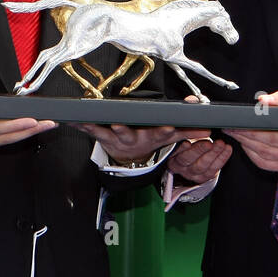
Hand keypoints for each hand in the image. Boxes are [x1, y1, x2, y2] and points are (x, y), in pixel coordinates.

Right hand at [0, 96, 54, 164]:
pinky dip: (19, 136)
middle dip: (30, 129)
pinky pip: (4, 142)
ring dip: (28, 133)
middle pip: (8, 136)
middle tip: (49, 122)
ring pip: (9, 140)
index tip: (29, 120)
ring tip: (46, 125)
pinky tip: (29, 131)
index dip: (12, 125)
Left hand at [75, 123, 209, 165]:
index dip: (164, 131)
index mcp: (150, 136)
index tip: (169, 128)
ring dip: (97, 127)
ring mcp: (116, 137)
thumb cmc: (149, 138)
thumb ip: (187, 129)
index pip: (160, 134)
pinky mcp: (102, 135)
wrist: (131, 157)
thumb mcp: (169, 137)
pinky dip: (78, 124)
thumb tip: (208, 125)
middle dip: (124, 129)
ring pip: (107, 132)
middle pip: (129, 133)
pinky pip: (89, 129)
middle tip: (120, 125)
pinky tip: (69, 119)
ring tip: (90, 120)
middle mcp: (133, 138)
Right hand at [167, 136, 231, 182]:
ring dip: (213, 154)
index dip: (181, 148)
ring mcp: (191, 173)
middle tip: (208, 143)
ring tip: (220, 144)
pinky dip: (221, 158)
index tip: (187, 143)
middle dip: (199, 150)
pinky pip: (213, 169)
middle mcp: (179, 166)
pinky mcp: (202, 177)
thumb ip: (184, 131)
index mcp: (171, 156)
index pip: (175, 152)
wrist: (193, 155)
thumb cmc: (188, 141)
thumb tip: (186, 123)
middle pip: (188, 159)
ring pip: (201, 166)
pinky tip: (227, 149)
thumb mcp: (183, 135)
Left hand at [224, 91, 277, 174]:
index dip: (254, 131)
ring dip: (245, 145)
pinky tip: (245, 143)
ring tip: (234, 132)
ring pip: (262, 158)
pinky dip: (252, 154)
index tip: (238, 123)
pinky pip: (265, 164)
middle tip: (230, 126)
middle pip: (265, 148)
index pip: (274, 137)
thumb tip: (262, 101)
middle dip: (244, 137)